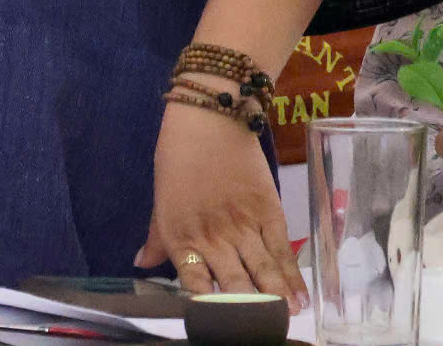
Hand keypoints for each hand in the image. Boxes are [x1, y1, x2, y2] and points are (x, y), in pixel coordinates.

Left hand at [137, 104, 304, 310]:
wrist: (211, 118)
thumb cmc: (179, 156)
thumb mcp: (160, 198)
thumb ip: (157, 236)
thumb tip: (141, 264)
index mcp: (181, 237)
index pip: (194, 286)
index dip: (209, 310)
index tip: (221, 326)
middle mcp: (212, 238)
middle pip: (234, 286)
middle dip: (249, 313)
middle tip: (262, 330)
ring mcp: (243, 226)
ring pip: (263, 273)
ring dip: (276, 301)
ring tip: (287, 320)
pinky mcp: (269, 211)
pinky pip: (282, 251)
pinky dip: (293, 277)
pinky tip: (301, 297)